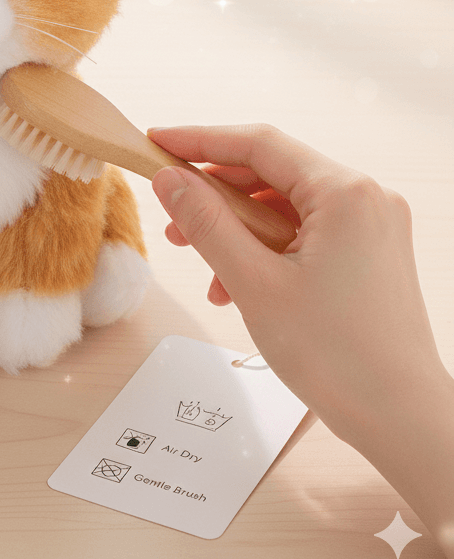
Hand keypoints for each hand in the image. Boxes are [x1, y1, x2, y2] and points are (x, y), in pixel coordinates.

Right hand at [147, 123, 445, 446]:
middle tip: (170, 216)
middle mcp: (364, 198)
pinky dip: (263, 247)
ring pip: (283, 204)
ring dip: (235, 226)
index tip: (156, 141)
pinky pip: (302, 229)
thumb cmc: (339, 358)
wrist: (401, 418)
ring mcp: (370, 224)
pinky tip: (236, 283)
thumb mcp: (253, 283)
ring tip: (201, 262)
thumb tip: (169, 180)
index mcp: (344, 193)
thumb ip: (205, 223)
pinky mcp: (367, 250)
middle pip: (270, 172)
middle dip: (214, 193)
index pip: (258, 144)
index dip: (199, 139)